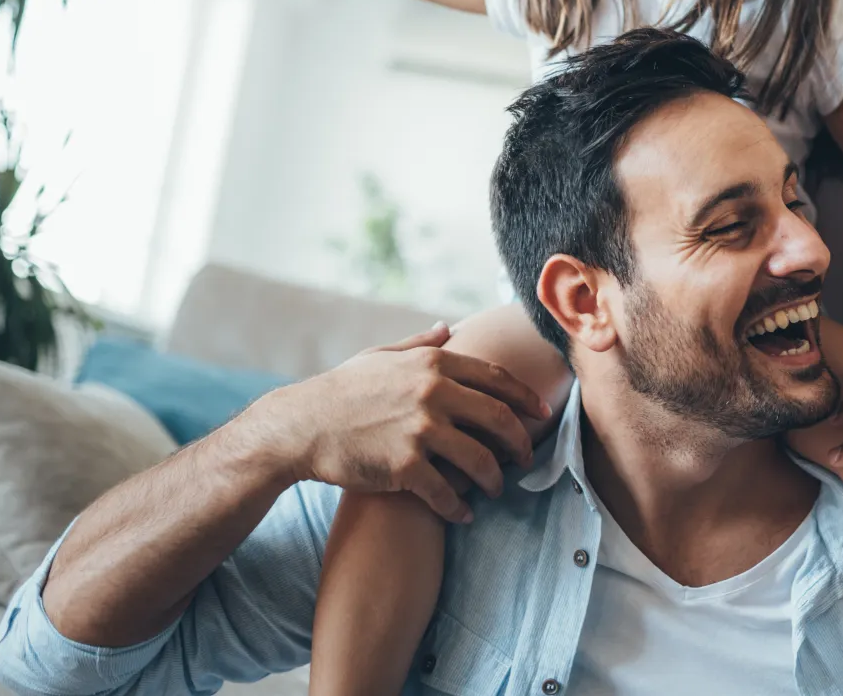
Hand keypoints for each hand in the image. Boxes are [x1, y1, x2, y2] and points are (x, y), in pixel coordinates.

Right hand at [241, 324, 553, 523]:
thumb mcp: (381, 356)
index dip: (525, 397)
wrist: (300, 426)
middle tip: (527, 457)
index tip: (542, 412)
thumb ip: (420, 344)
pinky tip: (463, 514)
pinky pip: (447, 492)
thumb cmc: (341, 390)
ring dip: (495, 479)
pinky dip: (459, 507)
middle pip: (500, 418)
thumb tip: (449, 327)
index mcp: (433, 364)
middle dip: (520, 441)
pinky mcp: (406, 465)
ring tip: (497, 488)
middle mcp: (433, 393)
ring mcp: (421, 430)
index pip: (496, 378)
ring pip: (481, 460)